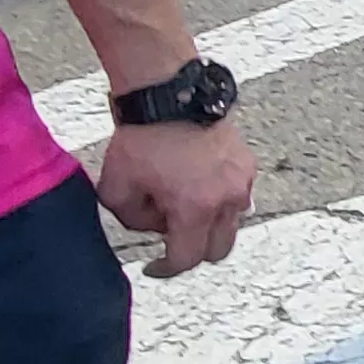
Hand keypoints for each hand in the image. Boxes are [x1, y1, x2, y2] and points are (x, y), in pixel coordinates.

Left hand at [97, 121, 256, 277]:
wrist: (169, 93)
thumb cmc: (144, 135)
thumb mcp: (116, 188)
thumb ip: (132, 220)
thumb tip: (150, 225)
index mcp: (196, 208)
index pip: (186, 259)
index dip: (166, 269)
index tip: (153, 267)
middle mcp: (226, 199)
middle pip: (217, 250)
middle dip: (193, 250)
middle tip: (171, 239)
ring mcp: (241, 180)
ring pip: (232, 223)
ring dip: (210, 225)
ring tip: (184, 206)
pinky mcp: (246, 163)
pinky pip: (237, 196)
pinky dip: (219, 200)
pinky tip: (196, 184)